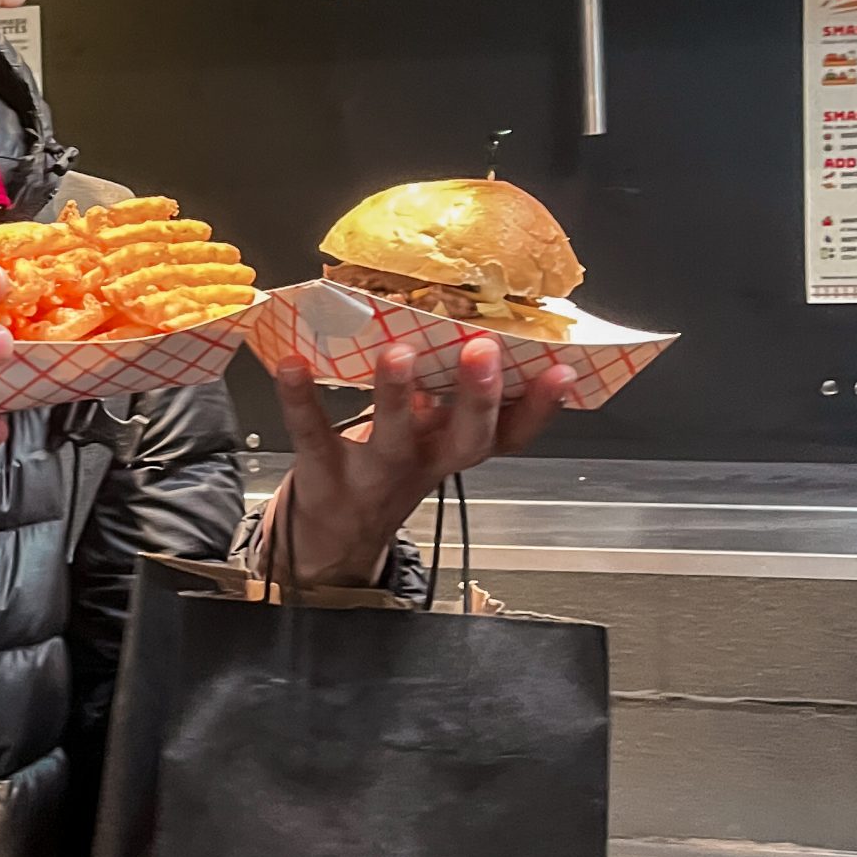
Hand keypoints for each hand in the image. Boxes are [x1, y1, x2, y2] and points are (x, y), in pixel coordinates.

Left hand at [270, 336, 571, 588]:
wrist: (334, 536)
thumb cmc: (387, 468)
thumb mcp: (428, 439)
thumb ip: (448, 395)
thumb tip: (469, 319)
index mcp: (451, 448)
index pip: (510, 435)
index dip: (540, 409)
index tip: (563, 371)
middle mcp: (422, 463)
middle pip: (465, 441)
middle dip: (479, 398)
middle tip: (484, 351)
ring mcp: (374, 472)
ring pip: (393, 440)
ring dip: (398, 396)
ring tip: (399, 354)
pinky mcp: (323, 471)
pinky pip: (313, 434)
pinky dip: (300, 399)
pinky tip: (293, 366)